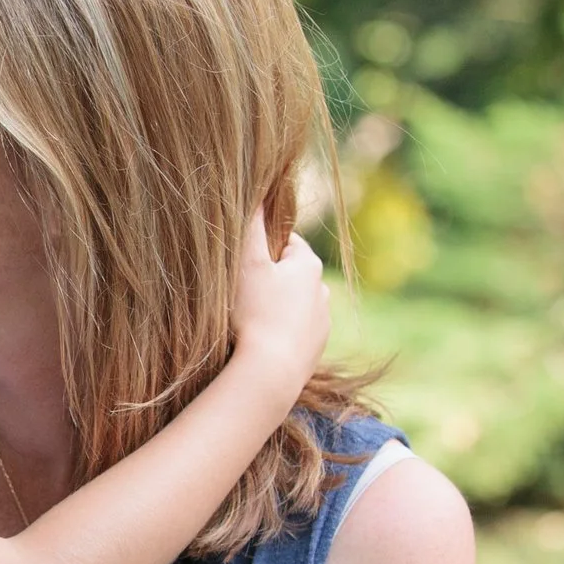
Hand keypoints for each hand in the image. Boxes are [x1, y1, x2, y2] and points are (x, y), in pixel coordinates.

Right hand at [228, 209, 329, 397]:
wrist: (269, 372)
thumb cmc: (254, 313)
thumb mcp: (246, 263)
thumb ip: (250, 227)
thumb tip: (256, 190)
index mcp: (308, 266)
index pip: (288, 243)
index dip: (264, 247)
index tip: (244, 257)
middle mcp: (322, 292)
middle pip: (293, 276)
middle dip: (272, 278)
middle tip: (242, 289)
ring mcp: (321, 324)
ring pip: (296, 306)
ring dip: (277, 308)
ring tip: (249, 320)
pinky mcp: (314, 351)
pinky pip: (296, 333)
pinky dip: (280, 333)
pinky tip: (259, 342)